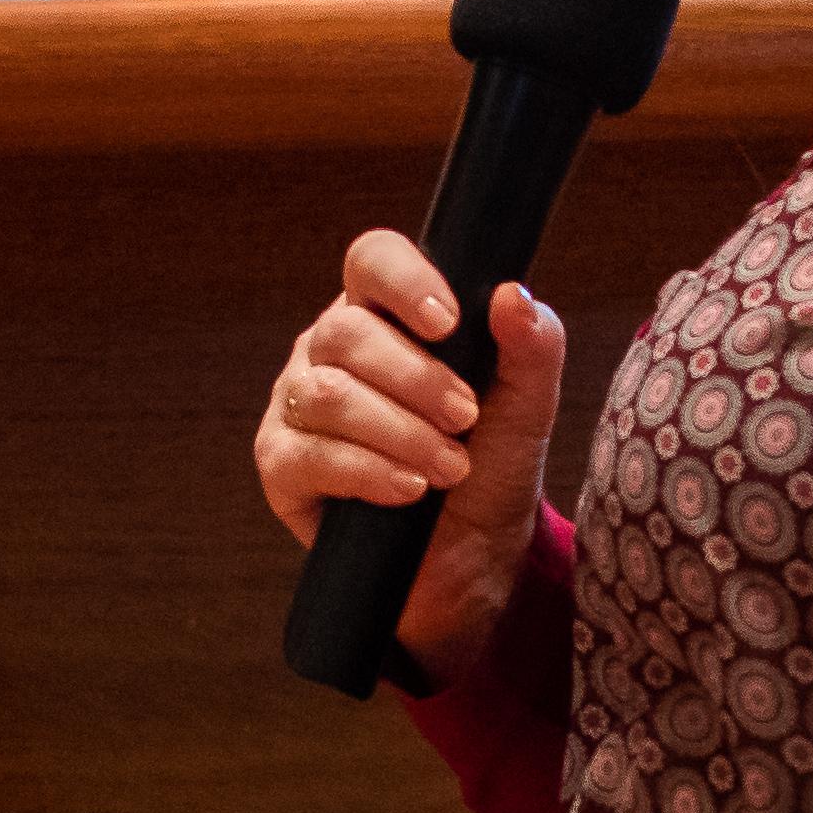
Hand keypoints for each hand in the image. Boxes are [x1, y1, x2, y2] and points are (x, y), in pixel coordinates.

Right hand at [251, 228, 570, 683]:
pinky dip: (368, 471)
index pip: (371, 260)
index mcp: (382, 313)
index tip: (448, 323)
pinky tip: (409, 489)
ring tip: (450, 466)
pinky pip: (308, 455)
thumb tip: (511, 294)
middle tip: (466, 417)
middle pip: (347, 333)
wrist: (471, 552)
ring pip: (326, 395)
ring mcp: (296, 404)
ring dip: (400, 432)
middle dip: (416, 379)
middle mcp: (327, 349)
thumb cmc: (490, 461)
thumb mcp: (527, 403)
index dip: (404, 281)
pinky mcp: (281, 465)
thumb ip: (531, 345)